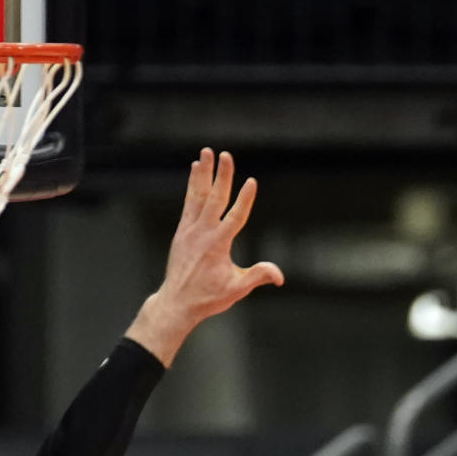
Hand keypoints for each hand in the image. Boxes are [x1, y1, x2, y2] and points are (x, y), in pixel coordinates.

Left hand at [127, 148, 283, 364]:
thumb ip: (257, 277)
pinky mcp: (182, 230)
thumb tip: (279, 276)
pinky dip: (193, 185)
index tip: (252, 182)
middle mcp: (202, 233)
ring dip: (203, 173)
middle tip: (226, 155)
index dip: (244, 199)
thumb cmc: (208, 298)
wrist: (177, 302)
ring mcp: (190, 230)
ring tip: (206, 152)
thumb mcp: (235, 290)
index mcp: (218, 245)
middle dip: (222, 176)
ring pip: (198, 195)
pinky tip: (196, 170)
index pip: (235, 217)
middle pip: (215, 198)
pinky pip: (189, 202)